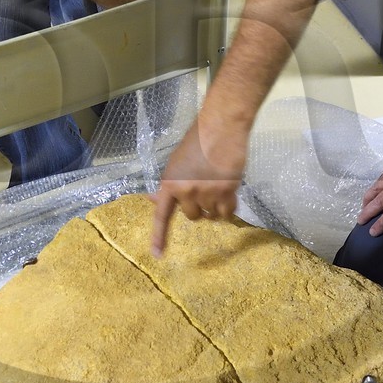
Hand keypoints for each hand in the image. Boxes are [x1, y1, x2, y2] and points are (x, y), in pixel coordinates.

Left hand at [149, 117, 247, 256]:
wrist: (220, 127)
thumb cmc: (198, 141)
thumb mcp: (176, 162)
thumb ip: (168, 184)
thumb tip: (152, 199)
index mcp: (169, 183)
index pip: (162, 215)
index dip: (159, 237)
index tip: (157, 255)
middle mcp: (185, 191)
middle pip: (192, 216)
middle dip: (199, 207)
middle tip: (205, 188)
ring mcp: (206, 193)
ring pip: (211, 215)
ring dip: (215, 206)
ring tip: (218, 185)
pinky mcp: (226, 191)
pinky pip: (227, 212)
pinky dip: (229, 207)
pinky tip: (229, 192)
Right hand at [359, 136, 382, 236]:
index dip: (382, 223)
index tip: (372, 232)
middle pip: (378, 201)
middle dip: (368, 213)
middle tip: (359, 222)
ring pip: (375, 189)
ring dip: (367, 200)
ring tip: (362, 209)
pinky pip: (379, 181)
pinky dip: (372, 189)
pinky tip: (372, 192)